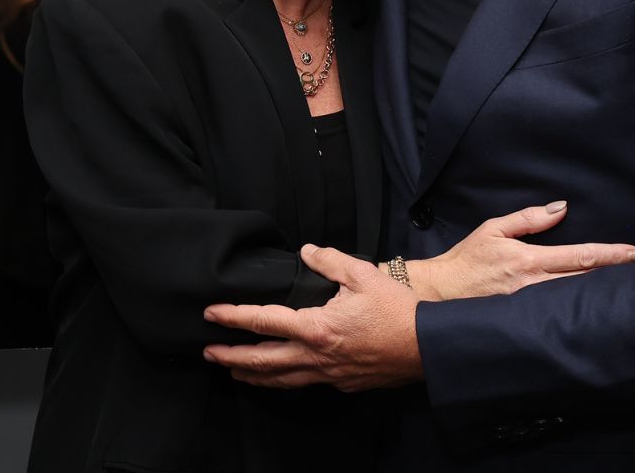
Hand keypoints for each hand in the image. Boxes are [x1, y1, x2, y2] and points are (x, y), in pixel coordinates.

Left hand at [203, 244, 422, 390]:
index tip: (210, 314)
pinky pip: (305, 384)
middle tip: (208, 352)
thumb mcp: (363, 275)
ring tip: (232, 370)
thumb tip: (306, 251)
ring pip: (281, 379)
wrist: (427, 348)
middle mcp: (316, 356)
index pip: (263, 322)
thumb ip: (329, 261)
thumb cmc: (397, 310)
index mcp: (316, 327)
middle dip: (231, 356)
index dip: (233, 317)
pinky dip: (283, 381)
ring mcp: (328, 375)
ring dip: (252, 374)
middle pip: (262, 360)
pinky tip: (279, 378)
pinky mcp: (342, 384)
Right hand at [406, 200, 634, 300]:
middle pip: (586, 280)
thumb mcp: (494, 229)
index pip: (580, 255)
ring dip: (602, 292)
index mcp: (529, 260)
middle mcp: (534, 286)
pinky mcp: (526, 320)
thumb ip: (529, 219)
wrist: (441, 293)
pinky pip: (559, 312)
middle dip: (616, 275)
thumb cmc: (467, 259)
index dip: (612, 254)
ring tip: (627, 287)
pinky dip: (580, 307)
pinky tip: (595, 307)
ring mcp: (531, 307)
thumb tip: (561, 209)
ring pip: (576, 299)